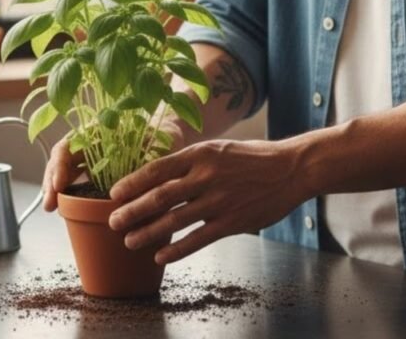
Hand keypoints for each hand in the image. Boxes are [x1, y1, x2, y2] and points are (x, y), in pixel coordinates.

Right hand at [41, 118, 186, 211]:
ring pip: (66, 172)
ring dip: (56, 190)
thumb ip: (144, 160)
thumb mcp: (156, 145)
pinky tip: (65, 210)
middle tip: (49, 205)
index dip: (60, 164)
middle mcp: (90, 144)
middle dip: (51, 182)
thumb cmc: (162, 137)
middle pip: (61, 160)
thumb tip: (137, 186)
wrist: (169, 136)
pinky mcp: (96, 174)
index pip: (70, 145)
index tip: (59, 184)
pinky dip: (70, 196)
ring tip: (51, 209)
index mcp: (99, 131)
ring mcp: (91, 158)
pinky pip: (78, 183)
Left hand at [107, 139, 308, 264]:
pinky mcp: (232, 221)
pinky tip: (161, 256)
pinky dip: (176, 249)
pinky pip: (198, 239)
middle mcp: (207, 176)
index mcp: (201, 154)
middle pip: (160, 196)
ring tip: (130, 242)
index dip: (133, 183)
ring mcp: (219, 200)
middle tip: (114, 222)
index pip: (158, 169)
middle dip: (133, 211)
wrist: (291, 168)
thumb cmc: (253, 158)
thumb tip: (161, 176)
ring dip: (148, 233)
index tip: (114, 194)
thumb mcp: (219, 149)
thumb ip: (193, 162)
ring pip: (174, 220)